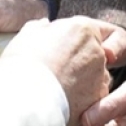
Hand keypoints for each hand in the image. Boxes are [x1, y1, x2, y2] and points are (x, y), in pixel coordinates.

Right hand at [2, 17, 119, 125]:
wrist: (27, 98)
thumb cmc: (24, 63)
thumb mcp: (27, 35)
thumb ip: (41, 27)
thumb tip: (45, 25)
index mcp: (82, 29)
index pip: (98, 29)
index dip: (85, 39)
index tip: (72, 46)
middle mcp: (96, 50)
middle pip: (95, 53)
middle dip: (82, 59)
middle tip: (59, 68)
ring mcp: (101, 75)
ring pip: (98, 76)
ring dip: (84, 80)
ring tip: (60, 87)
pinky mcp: (99, 98)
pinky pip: (96, 96)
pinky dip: (84, 98)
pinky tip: (65, 100)